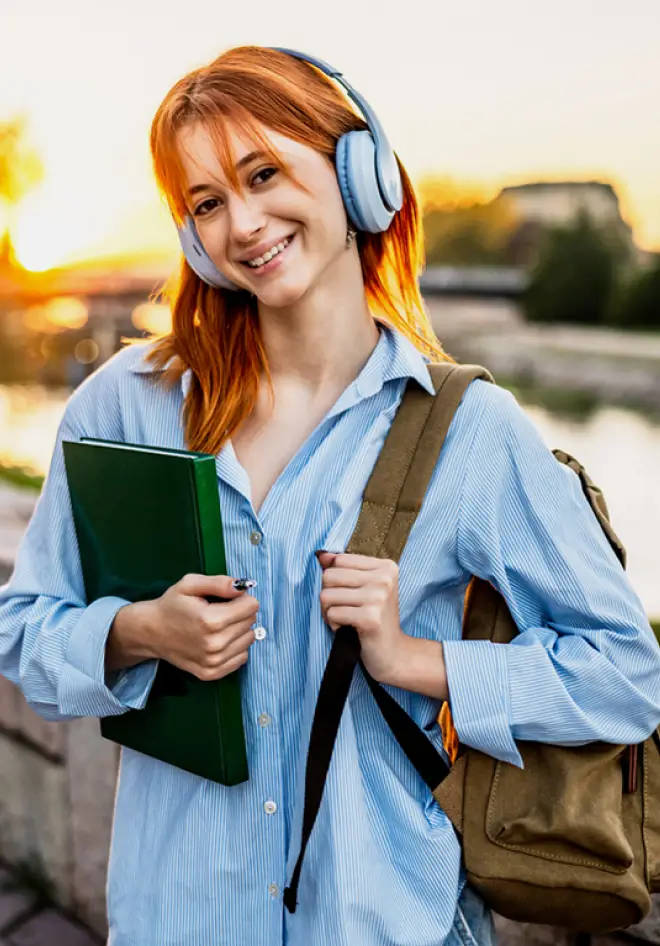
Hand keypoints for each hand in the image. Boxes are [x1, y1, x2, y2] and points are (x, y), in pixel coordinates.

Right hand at [107, 574, 258, 681]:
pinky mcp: (212, 673)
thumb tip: (243, 587)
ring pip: (249, 640)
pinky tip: (219, 641)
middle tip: (220, 612)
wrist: (152, 632)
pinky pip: (242, 658)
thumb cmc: (172, 605)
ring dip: (239, 631)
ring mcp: (214, 662)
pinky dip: (235, 648)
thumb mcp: (190, 584)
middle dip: (240, 613)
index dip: (242, 598)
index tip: (227, 599)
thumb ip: (219, 583)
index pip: (252, 606)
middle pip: (251, 622)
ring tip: (219, 626)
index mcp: (211, 620)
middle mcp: (215, 644)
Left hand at [317, 551, 448, 698]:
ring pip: (326, 595)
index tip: (349, 595)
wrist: (393, 653)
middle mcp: (384, 578)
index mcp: (386, 566)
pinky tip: (348, 629)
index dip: (335, 580)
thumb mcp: (364, 588)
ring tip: (346, 619)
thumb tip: (321, 555)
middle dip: (329, 596)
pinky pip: (332, 613)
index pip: (339, 560)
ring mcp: (378, 597)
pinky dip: (334, 624)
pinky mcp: (370, 617)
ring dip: (329, 612)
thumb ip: (343, 569)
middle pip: (329, 576)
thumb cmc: (375, 619)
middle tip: (344, 609)